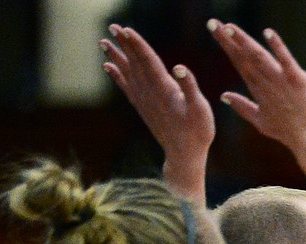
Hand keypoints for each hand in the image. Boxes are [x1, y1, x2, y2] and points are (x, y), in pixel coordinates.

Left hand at [101, 24, 213, 199]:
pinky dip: (117, 75)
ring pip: (128, 73)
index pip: (148, 61)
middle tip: (113, 27)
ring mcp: (144, 101)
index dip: (137, 44)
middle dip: (125, 45)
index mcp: (164, 90)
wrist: (185, 155)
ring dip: (117, 57)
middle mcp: (150, 93)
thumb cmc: (198, 132)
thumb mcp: (201, 109)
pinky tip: (108, 67)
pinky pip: (126, 87)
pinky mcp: (143, 108)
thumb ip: (190, 87)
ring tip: (104, 42)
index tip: (126, 30)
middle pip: (135, 63)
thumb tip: (179, 67)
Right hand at [208, 20, 305, 152]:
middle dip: (228, 39)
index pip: (240, 63)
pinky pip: (286, 60)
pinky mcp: (298, 80)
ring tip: (230, 27)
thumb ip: (242, 107)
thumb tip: (223, 95)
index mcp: (258, 90)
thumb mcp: (260, 122)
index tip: (216, 31)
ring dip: (245, 40)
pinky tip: (268, 32)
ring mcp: (282, 80)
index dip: (228, 46)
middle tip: (213, 23)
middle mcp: (267, 83)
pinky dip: (277, 46)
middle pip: (245, 57)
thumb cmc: (288, 132)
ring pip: (260, 56)